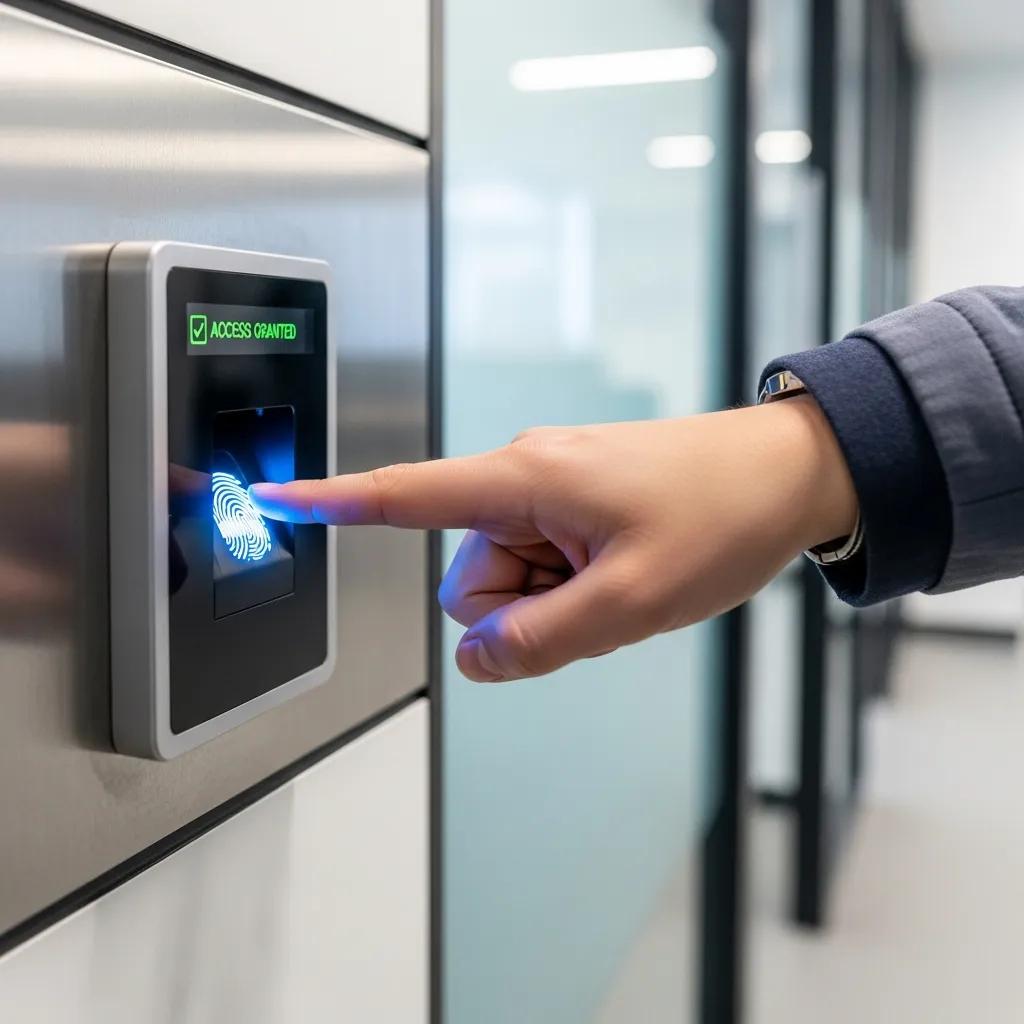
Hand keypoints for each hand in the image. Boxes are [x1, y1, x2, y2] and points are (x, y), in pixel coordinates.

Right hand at [250, 396, 856, 682]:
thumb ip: (540, 642)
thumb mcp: (631, 602)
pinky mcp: (572, 504)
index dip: (332, 505)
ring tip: (625, 578)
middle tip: (601, 595)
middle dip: (523, 610)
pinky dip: (574, 586)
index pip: (405, 497)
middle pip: (470, 579)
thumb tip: (477, 659)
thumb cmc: (722, 514)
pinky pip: (542, 566)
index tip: (269, 502)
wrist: (789, 472)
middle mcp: (525, 477)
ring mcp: (550, 491)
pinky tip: (626, 570)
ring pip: (509, 582)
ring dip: (557, 600)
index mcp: (525, 481)